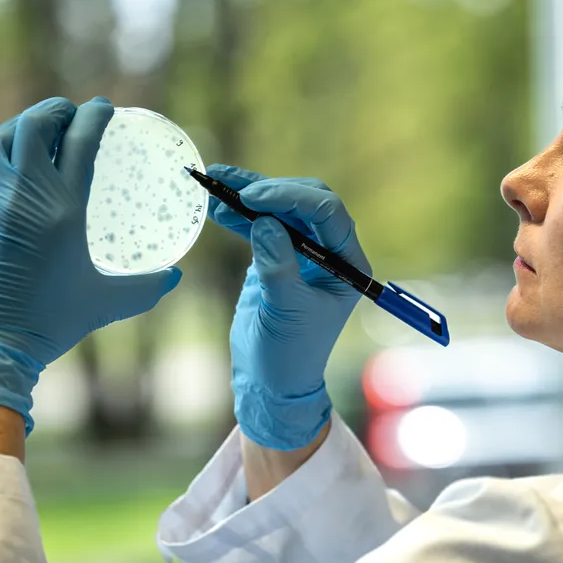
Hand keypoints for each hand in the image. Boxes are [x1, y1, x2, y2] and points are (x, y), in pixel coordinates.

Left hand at [0, 97, 182, 434]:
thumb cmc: (48, 322)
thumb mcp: (105, 303)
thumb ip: (145, 288)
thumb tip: (174, 277)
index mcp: (61, 208)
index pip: (79, 143)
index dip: (93, 118)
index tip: (103, 108)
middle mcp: (22, 195)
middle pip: (35, 126)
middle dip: (55, 110)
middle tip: (71, 111)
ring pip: (3, 140)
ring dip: (24, 124)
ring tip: (41, 126)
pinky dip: (4, 153)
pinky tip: (15, 165)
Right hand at [205, 165, 368, 449]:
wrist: (270, 381)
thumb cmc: (289, 354)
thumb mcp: (286, 312)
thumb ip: (278, 267)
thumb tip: (266, 224)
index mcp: (348, 263)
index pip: (327, 212)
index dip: (291, 198)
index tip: (253, 199)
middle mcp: (330, 251)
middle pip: (305, 201)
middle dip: (270, 190)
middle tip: (232, 188)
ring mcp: (303, 252)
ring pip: (280, 209)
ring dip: (248, 194)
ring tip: (214, 181)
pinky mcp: (276, 255)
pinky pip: (260, 224)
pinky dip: (237, 214)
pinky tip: (214, 204)